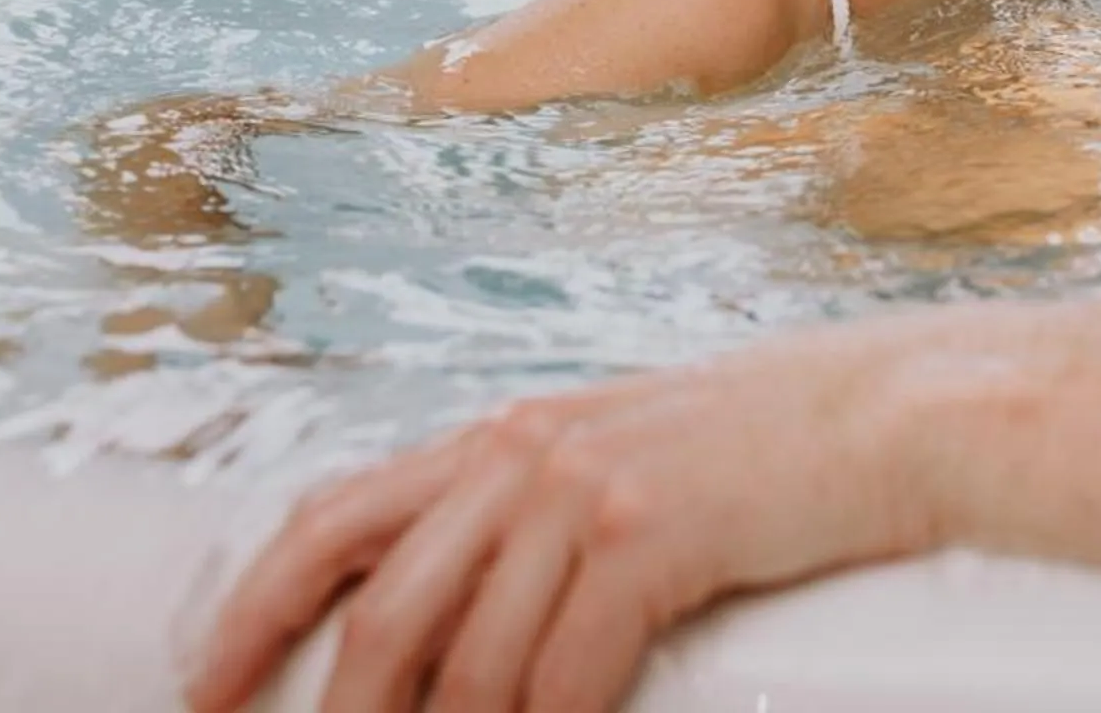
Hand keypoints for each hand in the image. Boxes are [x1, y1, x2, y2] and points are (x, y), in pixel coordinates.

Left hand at [184, 320, 959, 712]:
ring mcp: (584, 492)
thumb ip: (537, 506)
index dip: (253, 609)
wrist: (896, 415)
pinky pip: (562, 678)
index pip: (330, 516)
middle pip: (383, 614)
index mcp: (504, 433)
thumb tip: (463, 602)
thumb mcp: (627, 452)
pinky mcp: (649, 537)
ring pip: (470, 667)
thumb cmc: (772, 451)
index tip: (204, 685)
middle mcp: (524, 452)